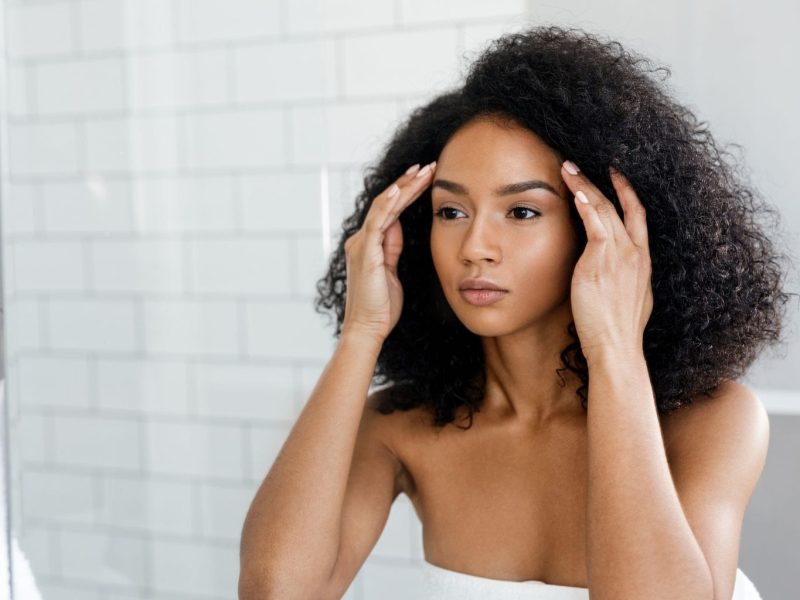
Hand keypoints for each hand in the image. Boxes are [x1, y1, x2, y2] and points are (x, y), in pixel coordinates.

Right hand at [340, 160, 437, 342]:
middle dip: (408, 183)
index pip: (390, 210)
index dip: (407, 192)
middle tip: (428, 166)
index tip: (426, 178)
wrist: (367, 328)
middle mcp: (361, 239)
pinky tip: (399, 189)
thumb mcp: (391, 272)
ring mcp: (361, 244)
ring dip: (404, 187)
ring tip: (423, 171)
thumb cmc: (381, 307)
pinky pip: (377, 222)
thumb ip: (392, 249)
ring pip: (383, 206)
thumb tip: (398, 228)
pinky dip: (388, 204)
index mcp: (368, 244)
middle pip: (387, 202)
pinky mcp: (365, 253)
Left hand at [561, 160, 653, 361]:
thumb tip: (613, 274)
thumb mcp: (631, 299)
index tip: (616, 175)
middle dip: (600, 181)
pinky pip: (594, 223)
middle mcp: (635, 252)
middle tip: (579, 165)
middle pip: (619, 206)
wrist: (617, 346)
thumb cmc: (619, 331)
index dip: (627, 192)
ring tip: (567, 169)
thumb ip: (625, 280)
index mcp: (643, 260)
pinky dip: (585, 205)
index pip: (638, 216)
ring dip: (583, 185)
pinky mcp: (600, 260)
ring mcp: (620, 254)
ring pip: (603, 208)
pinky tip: (574, 191)